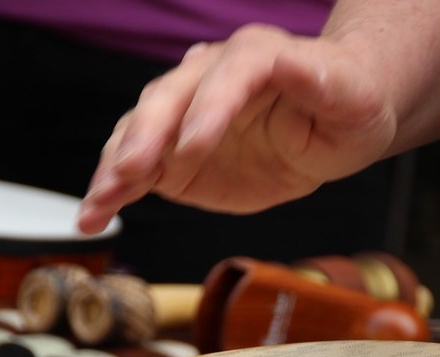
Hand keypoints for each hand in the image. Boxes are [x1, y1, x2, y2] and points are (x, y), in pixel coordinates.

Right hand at [76, 24, 397, 234]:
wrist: (329, 125)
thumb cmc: (346, 105)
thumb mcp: (348, 96)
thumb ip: (320, 81)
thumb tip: (299, 64)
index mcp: (256, 56)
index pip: (228, 75)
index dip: (208, 109)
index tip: (194, 148)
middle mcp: (208, 77)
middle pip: (167, 99)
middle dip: (145, 137)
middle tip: (131, 172)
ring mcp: (184, 116)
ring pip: (139, 132)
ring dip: (114, 169)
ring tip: (96, 204)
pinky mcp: (172, 155)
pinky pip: (135, 171)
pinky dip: (111, 193)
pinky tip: (91, 217)